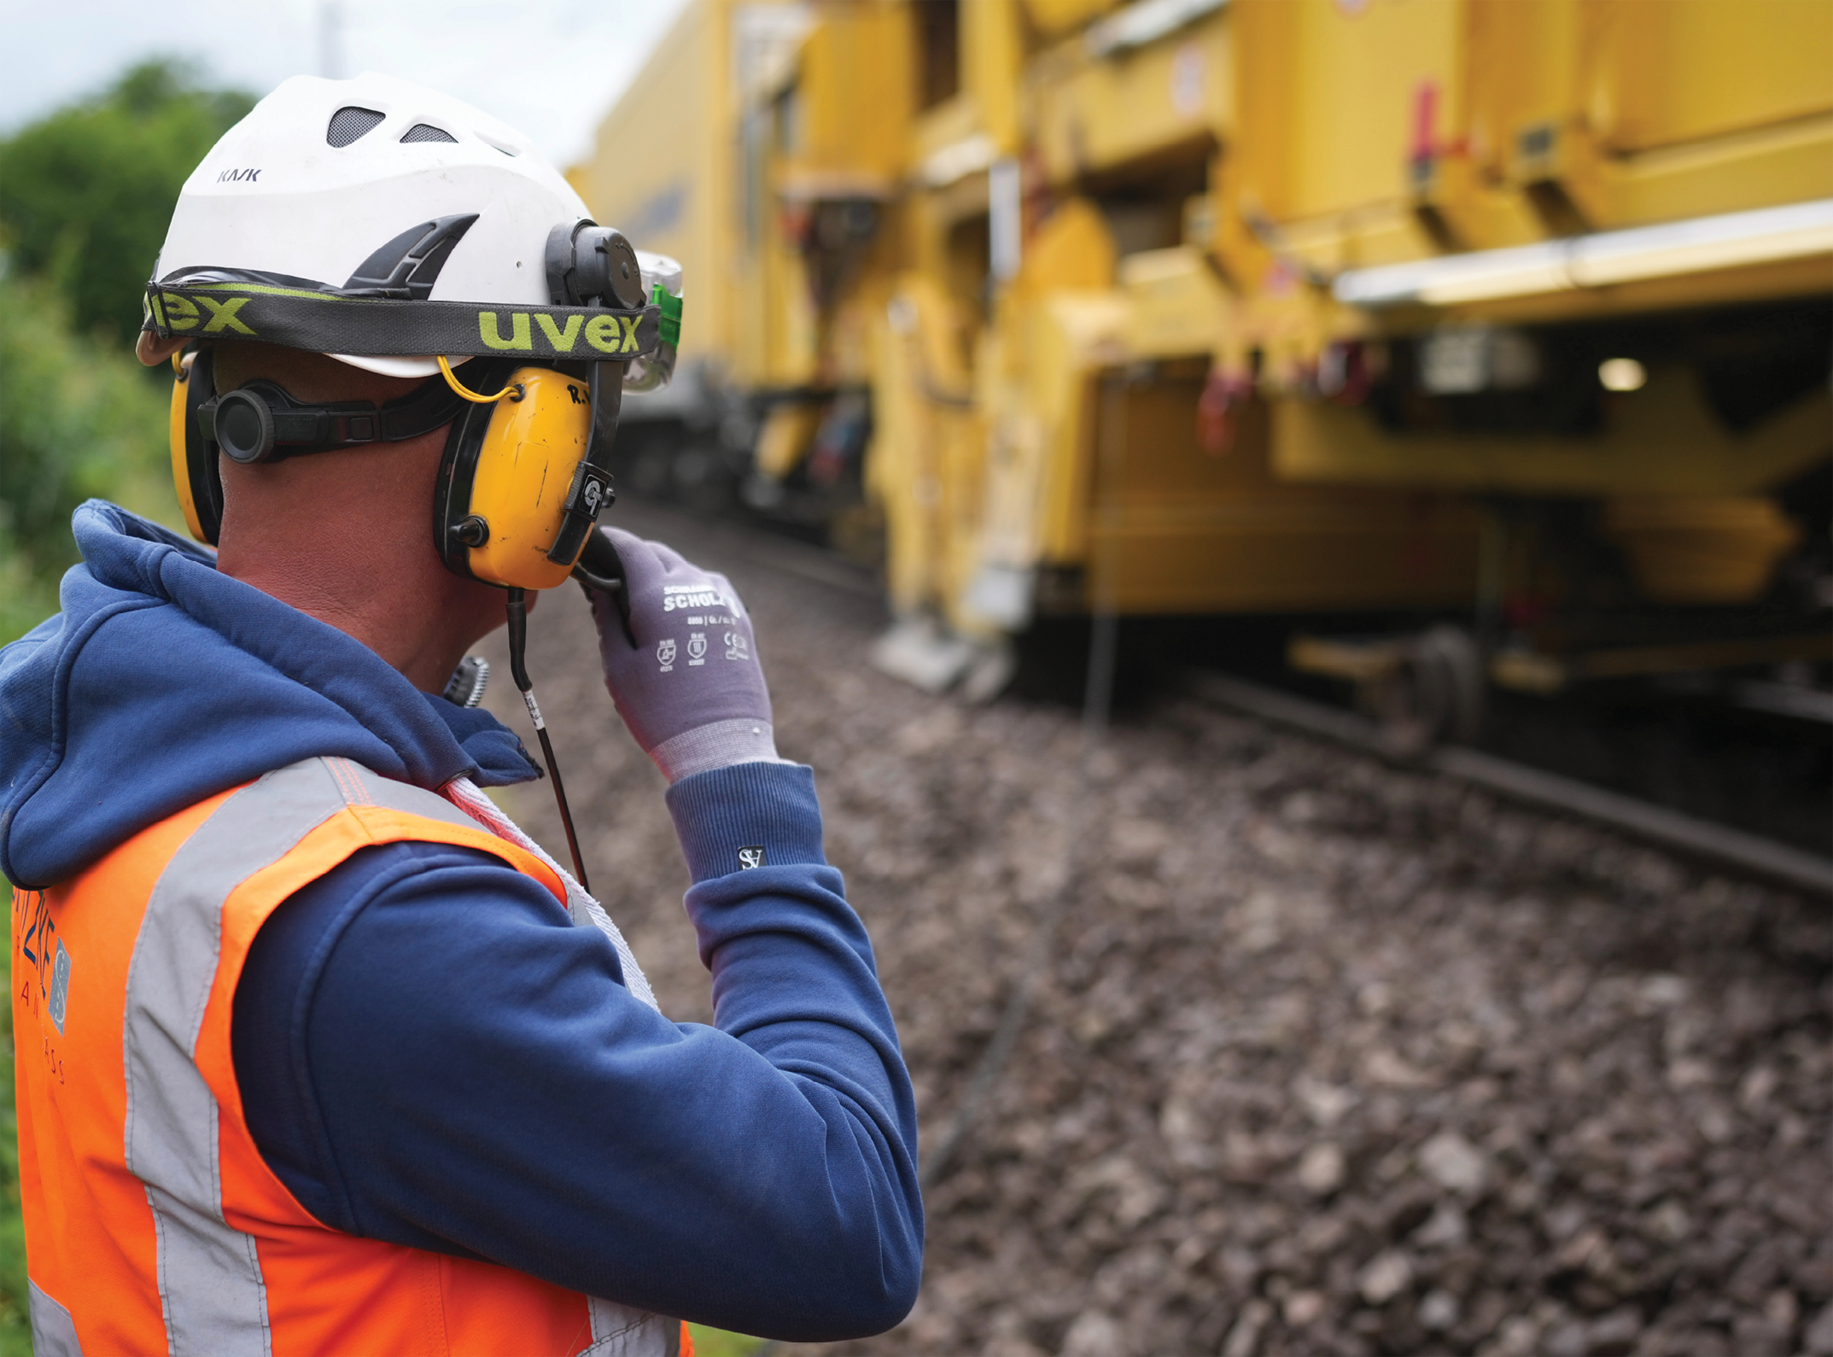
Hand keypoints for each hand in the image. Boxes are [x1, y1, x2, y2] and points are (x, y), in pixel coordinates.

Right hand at [587, 527, 778, 782]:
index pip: (633, 549)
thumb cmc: (663, 713)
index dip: (612, 542)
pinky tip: (679, 615)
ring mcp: (723, 603)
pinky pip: (712, 590)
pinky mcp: (740, 621)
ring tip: (647, 602)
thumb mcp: (619, 669)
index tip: (598, 545)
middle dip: (637, 560)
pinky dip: (692, 591)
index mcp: (660, 597)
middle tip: (615, 581)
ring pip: (689, 571)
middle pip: (662, 556)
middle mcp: (696, 589)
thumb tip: (600, 589)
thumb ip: (607, 620)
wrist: (720, 746)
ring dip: (666, 576)